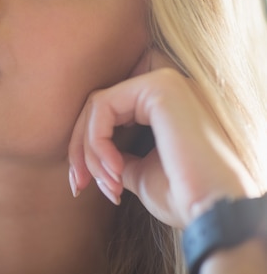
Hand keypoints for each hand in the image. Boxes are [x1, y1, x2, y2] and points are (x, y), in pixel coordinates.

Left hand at [68, 50, 259, 227]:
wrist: (214, 211)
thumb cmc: (182, 196)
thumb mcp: (138, 171)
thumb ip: (115, 154)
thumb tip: (90, 153)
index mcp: (163, 105)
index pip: (105, 114)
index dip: (84, 150)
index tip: (80, 185)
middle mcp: (165, 87)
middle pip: (97, 108)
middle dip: (81, 150)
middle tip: (80, 185)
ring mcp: (163, 82)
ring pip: (96, 106)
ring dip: (90, 151)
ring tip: (109, 183)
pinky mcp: (158, 86)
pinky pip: (103, 105)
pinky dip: (97, 141)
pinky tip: (116, 168)